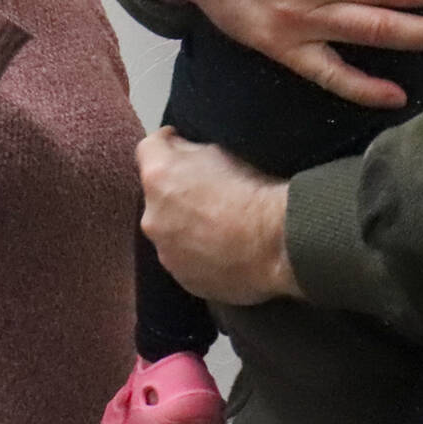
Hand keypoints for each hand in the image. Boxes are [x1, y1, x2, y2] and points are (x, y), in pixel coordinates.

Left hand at [137, 127, 301, 306]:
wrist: (275, 243)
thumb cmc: (251, 191)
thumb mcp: (218, 150)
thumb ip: (187, 149)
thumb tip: (177, 148)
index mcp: (159, 177)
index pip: (147, 149)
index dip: (166, 144)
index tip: (180, 146)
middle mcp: (153, 216)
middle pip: (156, 195)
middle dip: (175, 191)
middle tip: (207, 192)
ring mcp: (165, 252)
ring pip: (169, 231)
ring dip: (184, 225)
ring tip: (218, 226)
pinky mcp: (183, 279)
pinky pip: (184, 259)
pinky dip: (197, 252)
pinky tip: (223, 248)